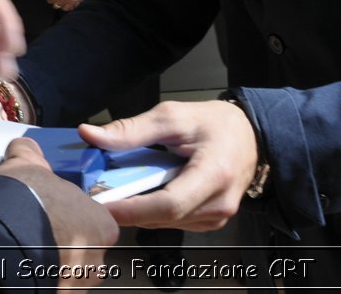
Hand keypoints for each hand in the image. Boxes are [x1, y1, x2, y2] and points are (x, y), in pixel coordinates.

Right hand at [0, 137, 118, 286]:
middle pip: (85, 248)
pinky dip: (42, 277)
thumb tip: (26, 146)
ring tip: (27, 249)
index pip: (97, 221)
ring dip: (54, 261)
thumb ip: (31, 155)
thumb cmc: (26, 204)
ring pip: (69, 271)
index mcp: (101, 224)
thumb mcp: (27, 165)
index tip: (56, 211)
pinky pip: (54, 284)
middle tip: (39, 231)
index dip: (76, 215)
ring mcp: (78, 282)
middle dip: (65, 241)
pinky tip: (22, 264)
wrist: (3, 240)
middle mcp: (96, 257)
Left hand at [79, 99, 257, 232]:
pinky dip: (154, 211)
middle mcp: (219, 203)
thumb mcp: (172, 116)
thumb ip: (131, 130)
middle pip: (163, 217)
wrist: (250, 134)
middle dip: (128, 208)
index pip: (168, 204)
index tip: (99, 205)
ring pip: (166, 223)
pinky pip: (175, 222)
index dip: (132, 209)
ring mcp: (218, 218)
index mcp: (213, 174)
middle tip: (98, 193)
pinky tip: (145, 192)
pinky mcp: (212, 222)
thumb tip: (90, 135)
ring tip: (119, 189)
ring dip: (140, 210)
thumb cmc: (213, 123)